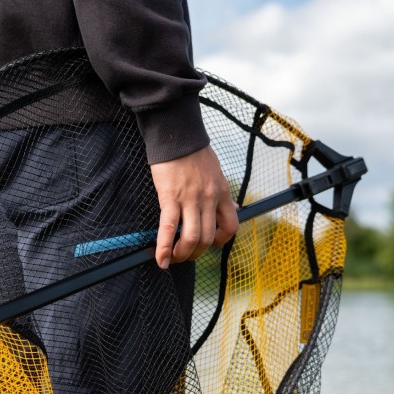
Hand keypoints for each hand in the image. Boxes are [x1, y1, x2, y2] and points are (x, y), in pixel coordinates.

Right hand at [149, 145, 238, 268]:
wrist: (177, 134)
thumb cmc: (194, 152)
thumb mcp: (217, 172)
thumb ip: (222, 193)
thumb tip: (232, 207)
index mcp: (222, 193)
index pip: (230, 226)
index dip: (220, 241)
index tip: (209, 243)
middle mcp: (209, 199)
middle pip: (207, 238)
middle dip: (196, 253)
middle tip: (185, 256)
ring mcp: (190, 199)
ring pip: (191, 238)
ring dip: (182, 254)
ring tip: (173, 259)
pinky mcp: (170, 197)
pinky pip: (168, 228)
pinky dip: (164, 248)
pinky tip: (160, 259)